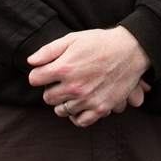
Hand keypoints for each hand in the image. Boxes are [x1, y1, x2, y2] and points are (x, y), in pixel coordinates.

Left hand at [26, 27, 150, 126]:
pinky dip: (76, 116)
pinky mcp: (100, 108)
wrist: (130, 50)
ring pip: (61, 110)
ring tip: (72, 91)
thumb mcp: (72, 39)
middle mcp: (74, 86)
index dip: (38, 74)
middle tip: (61, 80)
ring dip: (63, 102)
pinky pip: (80, 121)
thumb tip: (30, 62)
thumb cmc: (99, 42)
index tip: (45, 72)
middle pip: (47, 97)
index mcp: (64, 67)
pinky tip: (79, 105)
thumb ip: (48, 50)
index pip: (35, 79)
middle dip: (51, 88)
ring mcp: (87, 99)